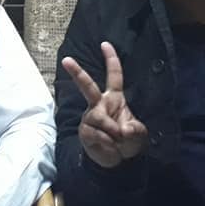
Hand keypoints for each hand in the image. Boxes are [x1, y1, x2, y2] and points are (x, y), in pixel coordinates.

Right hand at [62, 41, 147, 168]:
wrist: (117, 161)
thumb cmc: (128, 141)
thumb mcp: (138, 134)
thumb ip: (134, 130)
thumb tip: (122, 129)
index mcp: (114, 99)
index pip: (114, 76)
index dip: (111, 60)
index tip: (105, 44)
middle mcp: (99, 104)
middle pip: (87, 86)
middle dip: (76, 72)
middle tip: (66, 59)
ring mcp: (90, 117)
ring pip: (98, 118)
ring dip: (112, 132)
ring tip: (117, 141)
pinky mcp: (84, 131)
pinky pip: (96, 134)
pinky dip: (107, 143)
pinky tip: (109, 147)